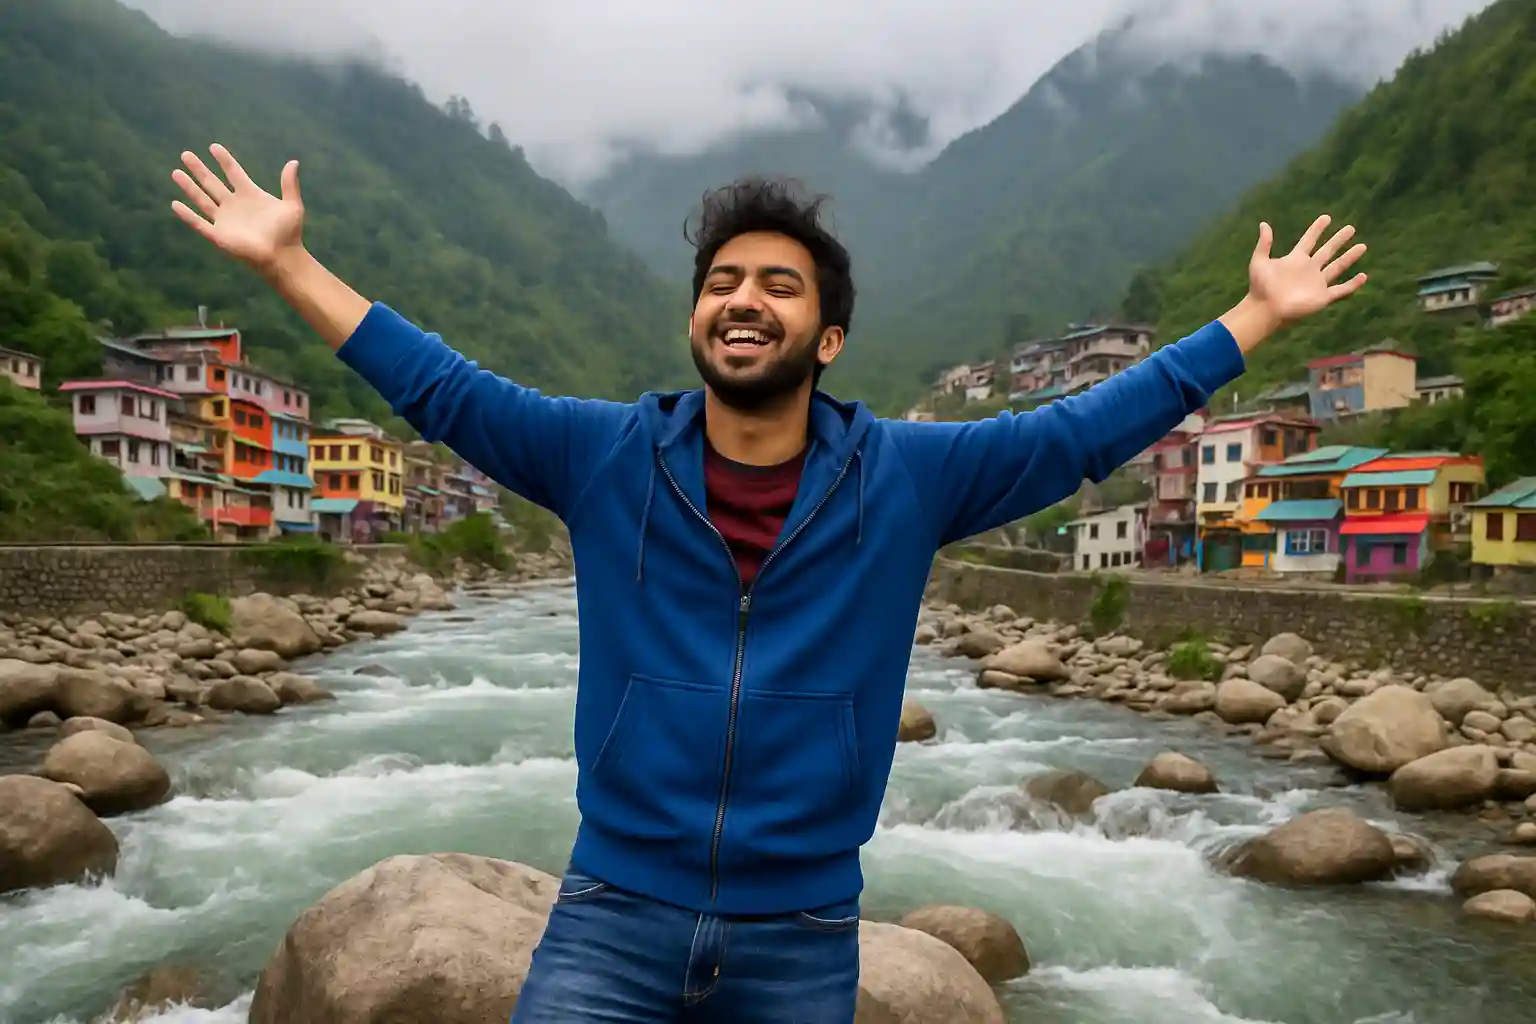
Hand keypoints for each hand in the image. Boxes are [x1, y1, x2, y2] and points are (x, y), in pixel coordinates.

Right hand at [171, 144, 304, 274]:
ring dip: (189, 187)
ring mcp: (225, 220)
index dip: (224, 160)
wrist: (283, 256)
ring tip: (176, 172)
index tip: (214, 147)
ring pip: (202, 199)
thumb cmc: (290, 233)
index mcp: (250, 195)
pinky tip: (175, 204)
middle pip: (212, 183)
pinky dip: (187, 215)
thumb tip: (294, 161)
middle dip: (199, 169)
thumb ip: (290, 183)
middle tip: (186, 155)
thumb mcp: (292, 205)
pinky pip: (199, 223)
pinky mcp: (219, 235)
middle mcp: (234, 205)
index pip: (233, 172)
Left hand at [1248, 214, 1367, 324]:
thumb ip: (1264, 243)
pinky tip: (1364, 276)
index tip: (1326, 217)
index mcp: (1295, 260)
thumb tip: (1263, 224)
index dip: (1317, 229)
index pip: (1309, 240)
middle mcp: (1309, 269)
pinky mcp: (1322, 297)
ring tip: (1362, 246)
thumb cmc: (1260, 287)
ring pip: (1337, 267)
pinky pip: (1341, 290)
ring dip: (1349, 258)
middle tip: (1350, 228)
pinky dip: (1353, 284)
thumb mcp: (1259, 261)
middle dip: (1338, 240)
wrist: (1265, 309)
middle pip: (1327, 251)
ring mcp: (1317, 283)